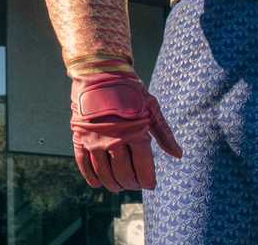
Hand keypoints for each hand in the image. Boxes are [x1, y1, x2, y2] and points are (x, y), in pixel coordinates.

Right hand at [70, 72, 180, 191]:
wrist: (100, 71)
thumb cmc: (130, 90)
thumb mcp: (151, 108)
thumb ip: (164, 133)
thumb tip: (178, 155)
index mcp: (135, 133)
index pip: (143, 169)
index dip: (147, 181)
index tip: (150, 184)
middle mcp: (113, 139)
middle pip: (123, 174)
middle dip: (131, 183)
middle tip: (135, 184)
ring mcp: (94, 139)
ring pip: (104, 173)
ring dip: (113, 184)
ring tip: (118, 186)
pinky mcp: (80, 137)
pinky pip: (84, 164)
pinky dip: (91, 177)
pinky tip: (97, 184)